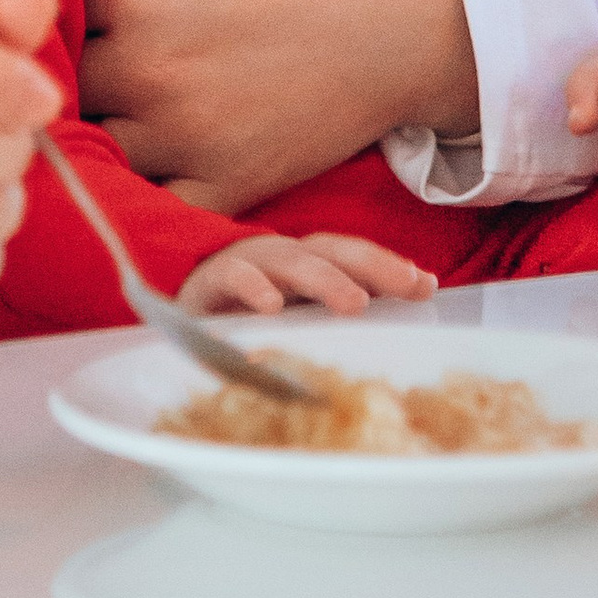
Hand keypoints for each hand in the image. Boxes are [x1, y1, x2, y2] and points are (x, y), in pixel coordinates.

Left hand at [78, 0, 475, 212]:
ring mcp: (190, 140)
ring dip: (100, 120)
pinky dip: (145, 186)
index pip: (49, 4)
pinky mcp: (231, 186)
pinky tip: (155, 147)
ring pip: (98, 145)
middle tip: (97, 36)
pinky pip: (155, 205)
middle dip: (71, 57)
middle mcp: (151, 75)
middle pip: (63, 78)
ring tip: (124, 87)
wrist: (431, 1)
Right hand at [176, 232, 438, 318]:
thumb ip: (330, 330)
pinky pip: (231, 278)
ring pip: (289, 260)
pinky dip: (252, 288)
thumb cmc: (240, 327)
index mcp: (304, 267)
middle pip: (331, 250)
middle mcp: (279, 259)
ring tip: (353, 302)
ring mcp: (244, 265)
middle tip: (407, 284)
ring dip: (324, 279)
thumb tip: (393, 347)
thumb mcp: (293, 328)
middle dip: (372, 264)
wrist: (170, 324)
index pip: (352, 257)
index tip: (427, 285)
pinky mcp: (206, 283)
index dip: (389, 266)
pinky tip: (271, 307)